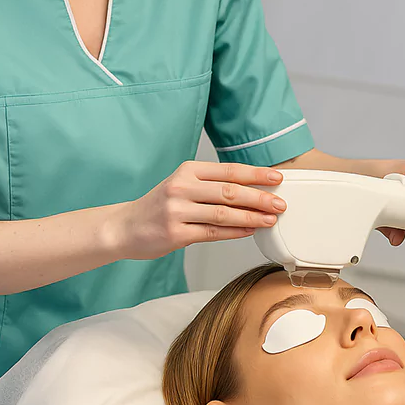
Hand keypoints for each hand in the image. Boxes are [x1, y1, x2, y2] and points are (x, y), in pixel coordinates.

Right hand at [117, 161, 286, 259]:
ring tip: (271, 219)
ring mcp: (177, 211)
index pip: (229, 170)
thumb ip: (211, 186)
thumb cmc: (158, 206)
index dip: (256, 174)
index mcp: (187, 171)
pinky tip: (249, 231)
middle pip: (229, 191)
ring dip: (252, 216)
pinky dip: (235, 232)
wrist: (124, 227)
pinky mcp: (176, 234)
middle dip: (259, 197)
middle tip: (280, 203)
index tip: (277, 178)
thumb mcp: (181, 186)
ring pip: (224, 213)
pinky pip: (213, 233)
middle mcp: (181, 187)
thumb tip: (251, 191)